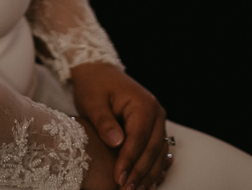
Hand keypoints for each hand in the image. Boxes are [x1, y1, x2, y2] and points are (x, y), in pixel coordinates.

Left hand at [73, 64, 171, 189]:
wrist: (99, 72)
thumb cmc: (94, 85)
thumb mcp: (93, 102)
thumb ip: (104, 122)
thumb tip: (117, 143)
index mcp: (143, 104)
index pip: (138, 139)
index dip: (128, 161)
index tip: (118, 178)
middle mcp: (156, 112)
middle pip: (151, 149)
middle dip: (139, 172)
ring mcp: (158, 121)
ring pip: (158, 154)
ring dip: (147, 174)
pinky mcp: (154, 128)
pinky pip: (157, 151)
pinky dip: (152, 168)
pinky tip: (145, 183)